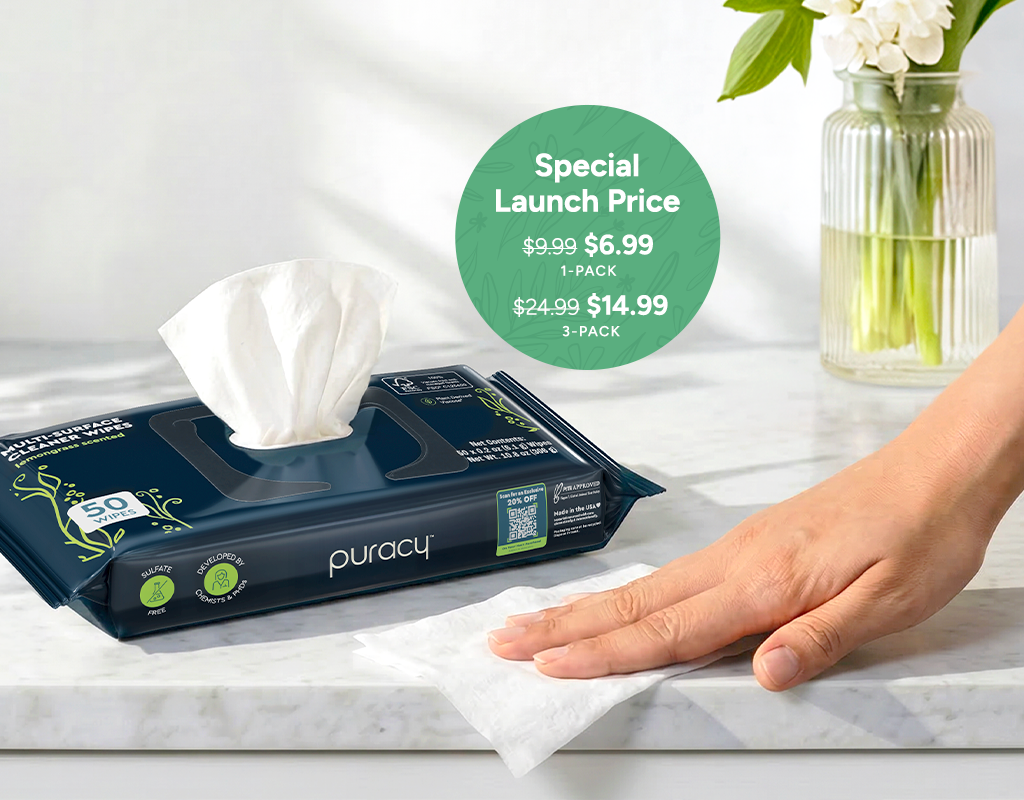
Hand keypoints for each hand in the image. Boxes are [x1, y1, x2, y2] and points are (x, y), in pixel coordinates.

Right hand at [485, 442, 998, 689]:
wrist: (940, 471)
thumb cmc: (921, 534)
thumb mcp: (891, 600)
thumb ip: (822, 637)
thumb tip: (766, 673)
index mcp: (766, 579)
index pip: (668, 628)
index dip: (605, 653)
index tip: (550, 667)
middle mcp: (738, 559)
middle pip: (632, 602)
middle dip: (562, 628)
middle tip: (503, 641)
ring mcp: (737, 548)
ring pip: (642, 587)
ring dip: (581, 610)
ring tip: (532, 625)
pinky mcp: (748, 544)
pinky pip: (668, 577)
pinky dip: (621, 594)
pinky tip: (608, 604)